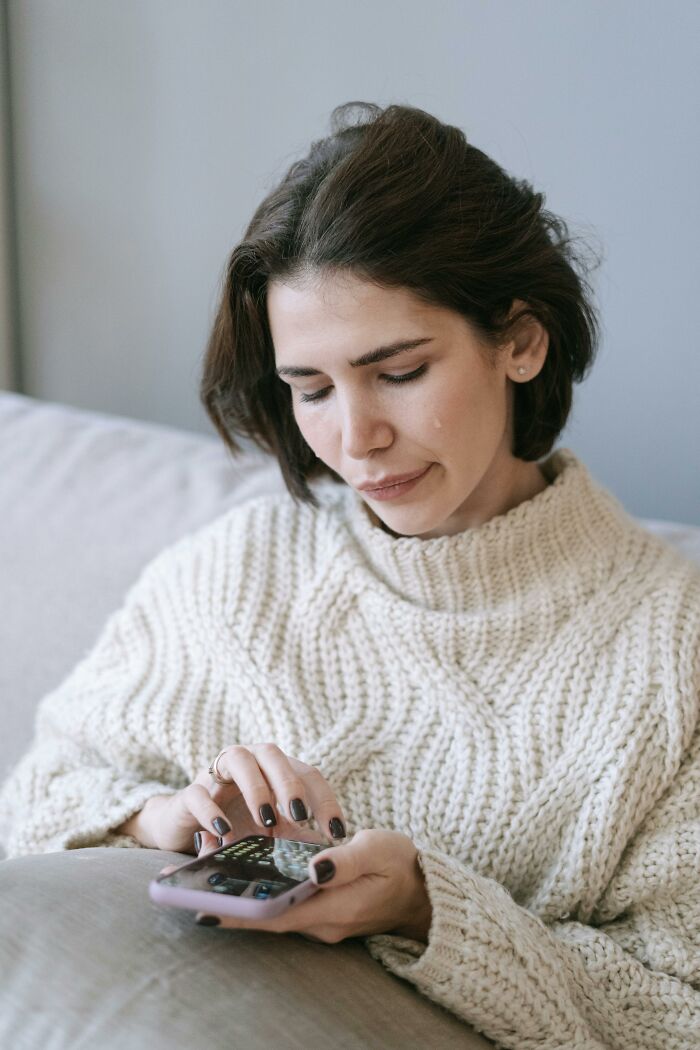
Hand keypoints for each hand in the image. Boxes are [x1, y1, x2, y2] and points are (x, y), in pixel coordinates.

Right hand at [145, 743, 346, 854]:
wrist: (187, 826)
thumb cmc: (237, 824)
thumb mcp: (271, 833)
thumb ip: (296, 837)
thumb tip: (328, 854)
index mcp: (274, 768)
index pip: (307, 774)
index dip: (325, 801)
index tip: (337, 832)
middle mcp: (249, 760)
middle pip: (274, 756)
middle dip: (290, 784)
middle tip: (301, 815)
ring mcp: (217, 772)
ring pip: (240, 761)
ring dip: (256, 789)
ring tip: (267, 820)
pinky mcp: (189, 793)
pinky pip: (199, 793)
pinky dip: (212, 810)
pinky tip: (224, 830)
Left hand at [159, 829, 432, 944]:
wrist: (424, 890)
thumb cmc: (400, 864)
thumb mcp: (377, 851)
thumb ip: (345, 860)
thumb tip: (313, 867)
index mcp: (331, 908)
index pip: (274, 915)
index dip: (239, 913)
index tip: (204, 908)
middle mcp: (321, 922)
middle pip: (266, 918)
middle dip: (229, 905)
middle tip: (190, 890)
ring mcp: (322, 920)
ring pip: (273, 912)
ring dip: (242, 899)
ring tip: (207, 875)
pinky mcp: (323, 911)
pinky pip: (285, 906)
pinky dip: (263, 893)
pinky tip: (245, 874)